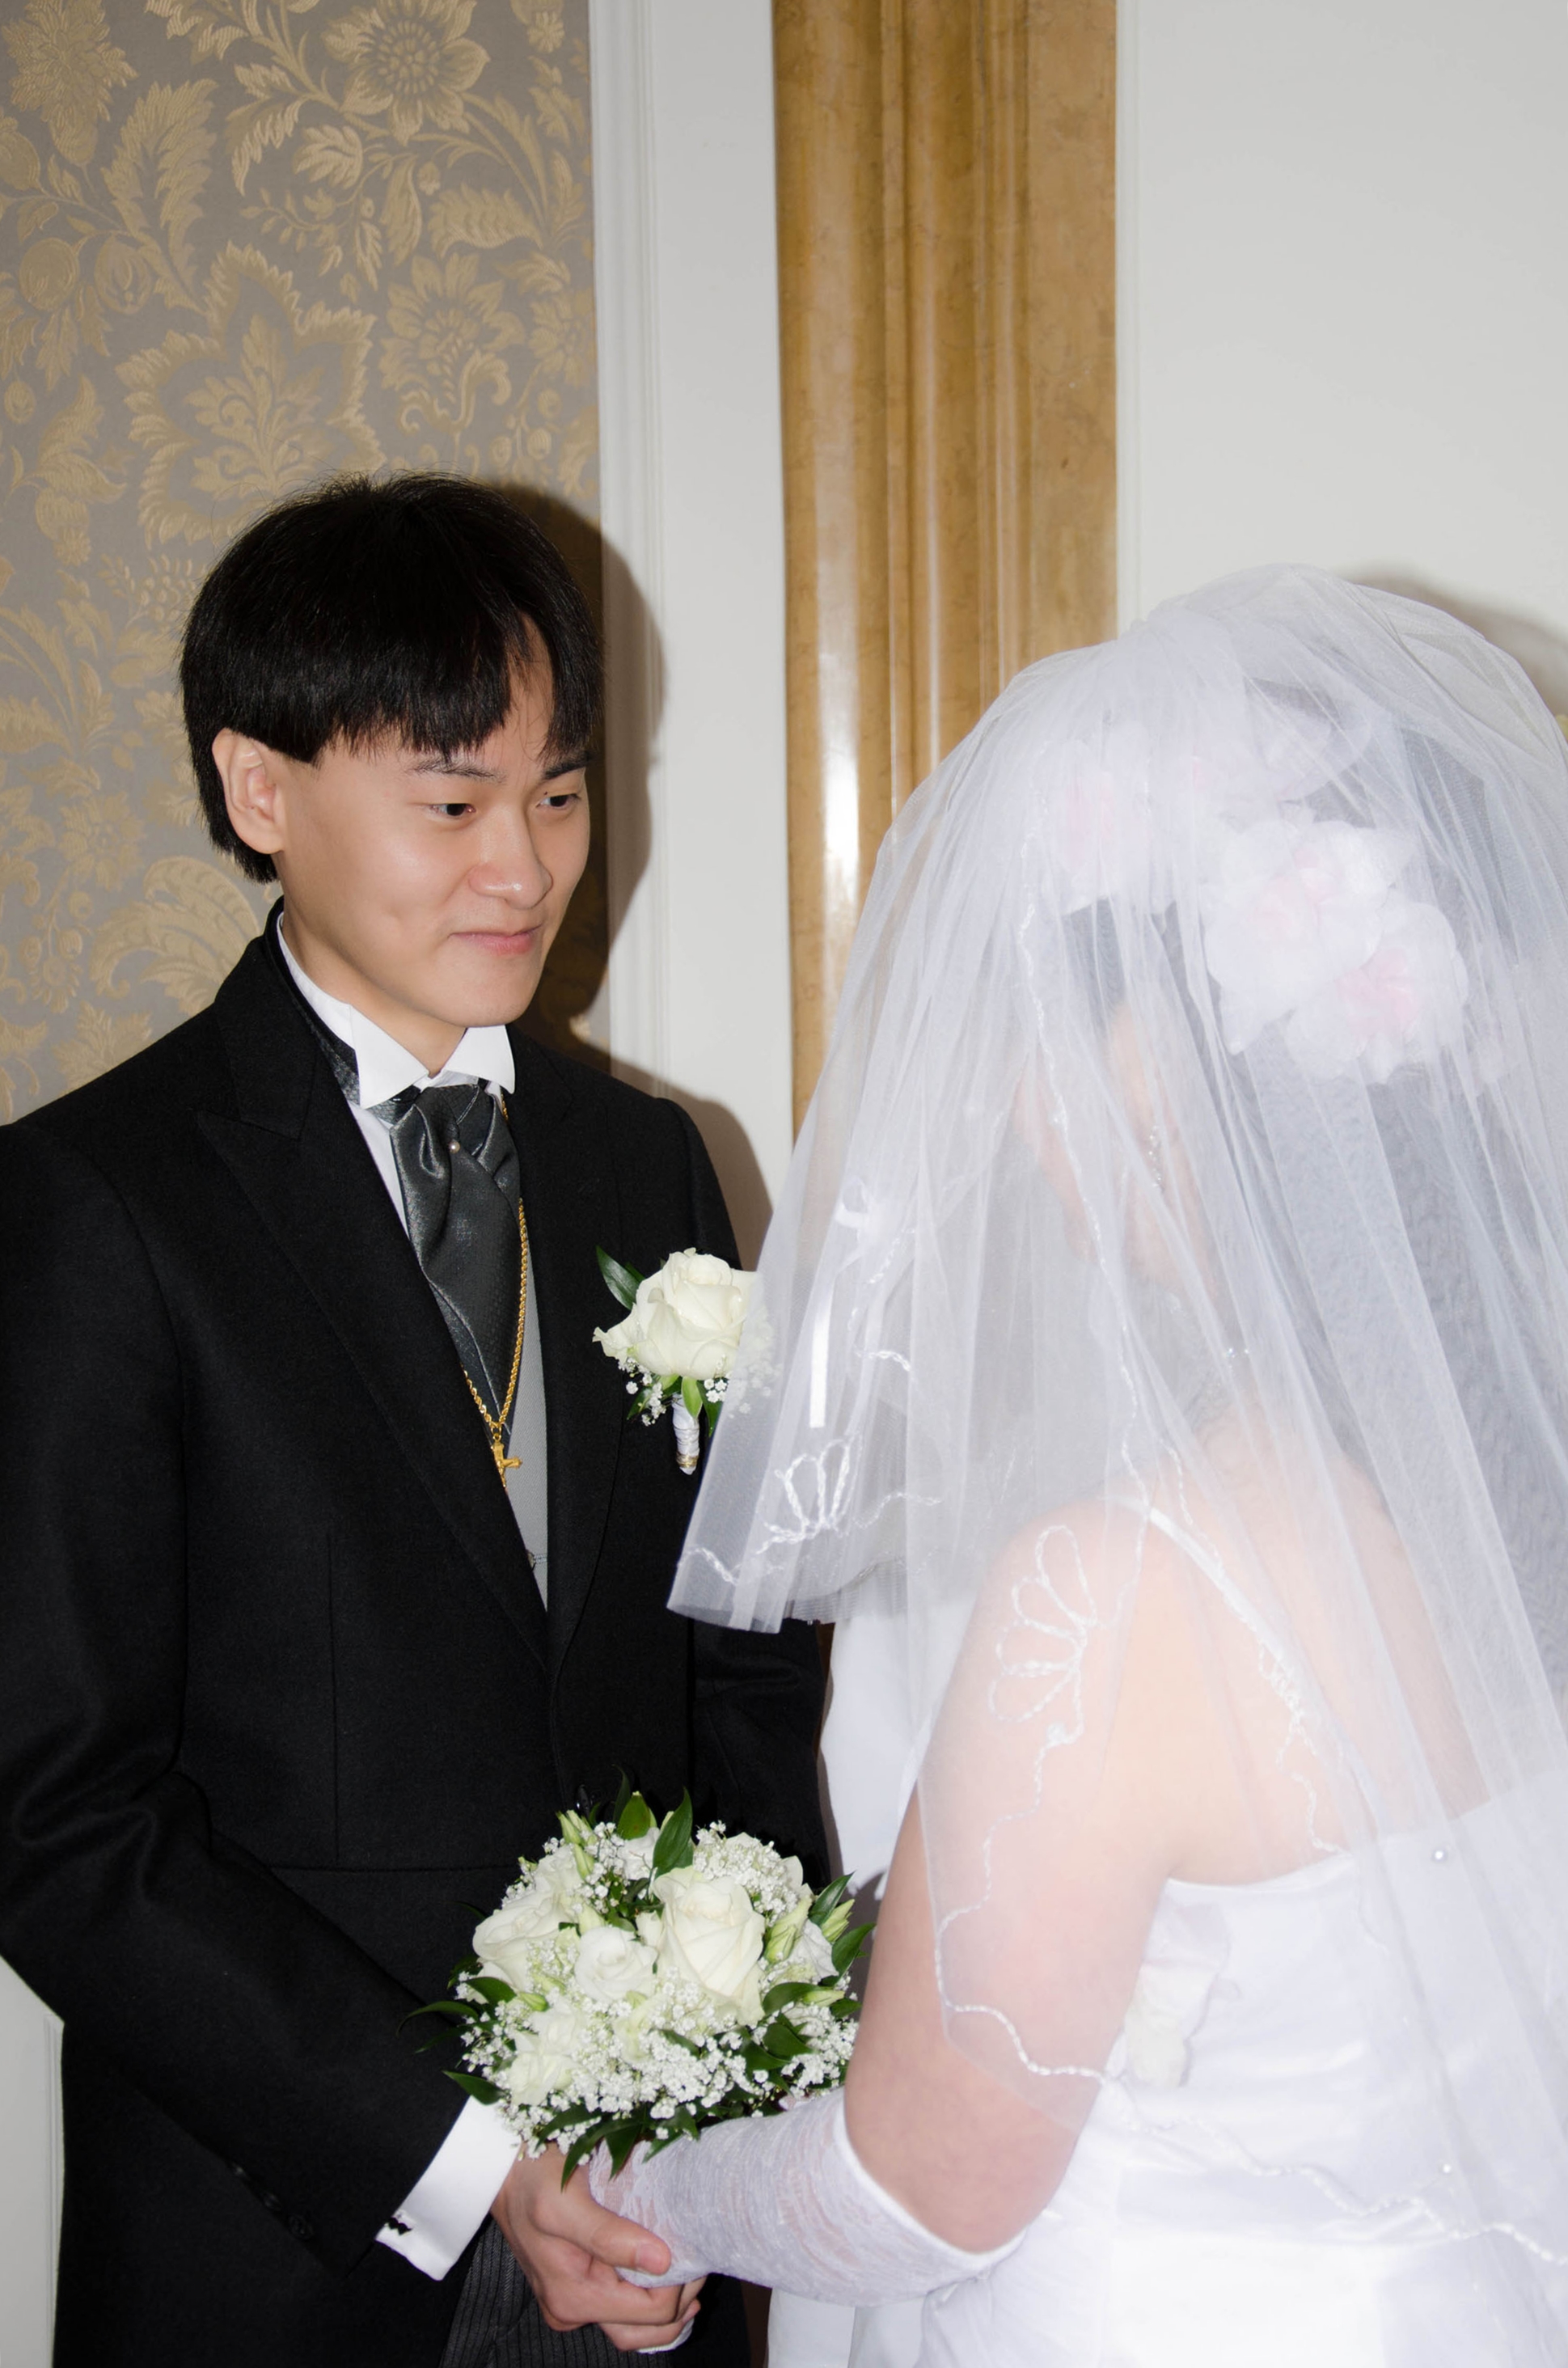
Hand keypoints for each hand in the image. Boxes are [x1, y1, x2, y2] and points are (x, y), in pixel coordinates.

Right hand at [490, 2147, 703, 2353]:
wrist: (498, 2166)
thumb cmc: (530, 2177)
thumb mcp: (565, 2201)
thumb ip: (610, 2236)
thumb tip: (661, 2262)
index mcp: (573, 2296)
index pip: (651, 2313)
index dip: (680, 2286)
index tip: (694, 2248)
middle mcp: (571, 2308)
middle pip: (645, 2330)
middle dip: (680, 2300)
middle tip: (699, 2258)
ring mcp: (573, 2301)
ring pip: (636, 2325)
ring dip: (668, 2303)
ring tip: (688, 2265)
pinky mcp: (576, 2287)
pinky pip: (622, 2307)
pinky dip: (649, 2296)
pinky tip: (665, 2270)